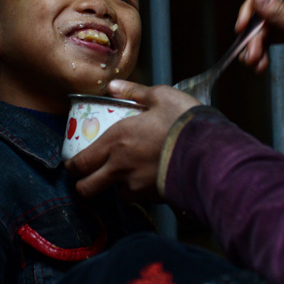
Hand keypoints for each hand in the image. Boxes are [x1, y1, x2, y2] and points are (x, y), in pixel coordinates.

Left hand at [64, 80, 199, 200]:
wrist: (211, 151)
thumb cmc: (184, 120)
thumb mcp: (161, 96)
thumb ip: (135, 91)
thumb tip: (113, 86)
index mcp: (116, 140)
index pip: (80, 162)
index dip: (72, 165)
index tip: (73, 163)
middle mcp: (120, 167)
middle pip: (88, 188)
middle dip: (84, 185)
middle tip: (88, 177)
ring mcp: (137, 185)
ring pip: (116, 194)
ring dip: (117, 187)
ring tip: (126, 175)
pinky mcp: (155, 197)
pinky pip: (141, 196)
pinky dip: (142, 190)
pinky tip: (151, 177)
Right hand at [236, 0, 283, 74]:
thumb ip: (279, 14)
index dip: (251, 9)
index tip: (241, 29)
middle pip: (266, 13)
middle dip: (255, 36)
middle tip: (250, 57)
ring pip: (268, 28)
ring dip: (257, 46)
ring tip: (254, 65)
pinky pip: (275, 37)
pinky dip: (266, 51)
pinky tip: (261, 65)